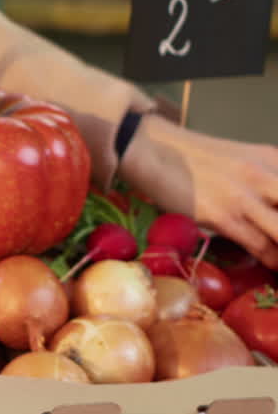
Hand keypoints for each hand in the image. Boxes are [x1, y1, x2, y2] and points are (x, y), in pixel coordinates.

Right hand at [123, 115, 277, 267]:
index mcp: (272, 159)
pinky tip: (272, 266)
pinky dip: (272, 260)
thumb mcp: (237, 161)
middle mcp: (265, 174)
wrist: (149, 147)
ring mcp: (244, 196)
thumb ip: (259, 181)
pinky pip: (261, 245)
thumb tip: (270, 209)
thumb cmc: (186, 158)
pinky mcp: (223, 215)